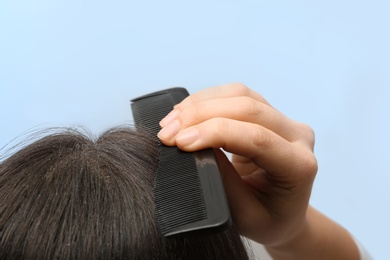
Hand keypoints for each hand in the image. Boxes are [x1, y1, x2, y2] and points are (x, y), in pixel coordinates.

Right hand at [157, 83, 316, 245]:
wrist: (283, 213)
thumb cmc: (267, 219)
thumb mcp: (244, 213)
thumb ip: (222, 179)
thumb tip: (194, 147)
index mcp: (299, 166)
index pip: (257, 138)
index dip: (214, 133)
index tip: (179, 141)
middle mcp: (297, 136)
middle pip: (248, 108)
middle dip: (200, 115)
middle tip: (167, 132)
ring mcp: (284, 121)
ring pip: (240, 95)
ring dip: (200, 104)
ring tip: (172, 121)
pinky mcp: (268, 114)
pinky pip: (236, 95)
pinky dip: (207, 100)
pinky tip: (186, 112)